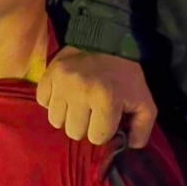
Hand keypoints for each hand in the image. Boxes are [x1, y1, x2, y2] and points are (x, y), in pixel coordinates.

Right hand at [36, 46, 156, 148]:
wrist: (104, 39)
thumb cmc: (124, 73)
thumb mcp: (144, 101)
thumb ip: (142, 129)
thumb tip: (128, 145)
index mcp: (105, 100)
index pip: (96, 137)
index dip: (104, 131)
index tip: (107, 118)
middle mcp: (80, 93)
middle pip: (73, 132)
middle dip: (84, 126)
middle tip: (91, 113)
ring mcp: (61, 83)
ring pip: (55, 120)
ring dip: (66, 116)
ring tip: (76, 105)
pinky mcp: (48, 74)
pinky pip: (43, 101)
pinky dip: (52, 102)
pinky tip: (64, 95)